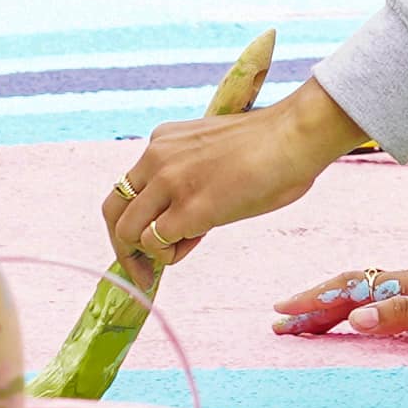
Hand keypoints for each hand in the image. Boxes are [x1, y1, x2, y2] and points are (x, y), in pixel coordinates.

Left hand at [112, 83, 374, 270]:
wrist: (294, 138)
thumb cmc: (270, 148)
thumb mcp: (211, 152)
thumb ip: (187, 176)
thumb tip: (181, 218)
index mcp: (162, 141)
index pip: (127, 188)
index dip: (137, 219)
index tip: (152, 241)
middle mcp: (156, 158)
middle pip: (113, 211)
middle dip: (122, 246)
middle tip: (142, 270)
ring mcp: (170, 182)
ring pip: (128, 232)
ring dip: (152, 253)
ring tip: (184, 248)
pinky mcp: (189, 208)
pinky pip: (156, 243)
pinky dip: (170, 254)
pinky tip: (197, 241)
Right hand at [275, 262, 407, 347]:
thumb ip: (404, 313)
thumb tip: (354, 315)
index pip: (351, 287)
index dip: (315, 301)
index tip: (282, 315)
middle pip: (353, 288)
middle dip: (314, 305)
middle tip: (280, 324)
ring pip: (367, 294)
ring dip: (333, 308)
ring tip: (305, 324)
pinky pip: (384, 301)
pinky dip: (359, 310)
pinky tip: (356, 320)